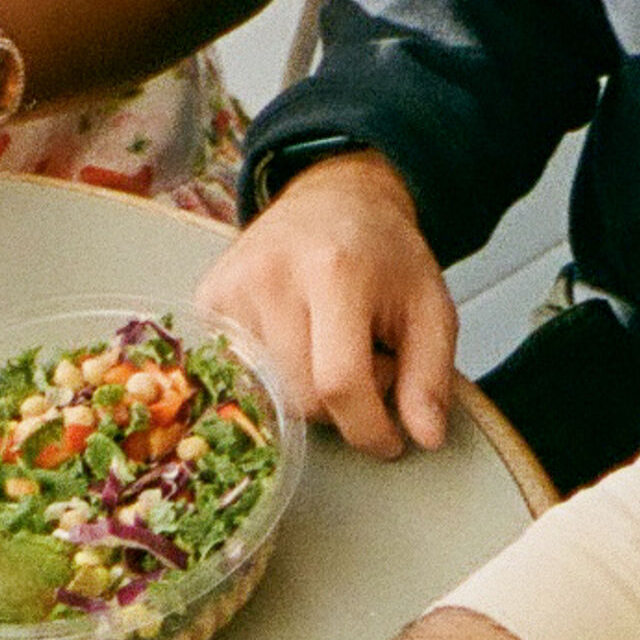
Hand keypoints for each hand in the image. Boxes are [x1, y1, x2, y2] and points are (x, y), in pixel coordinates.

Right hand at [200, 155, 456, 457]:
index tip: (390, 441)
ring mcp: (231, 289)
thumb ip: (431, 376)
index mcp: (335, 271)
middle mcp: (272, 276)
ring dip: (309, 391)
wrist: (333, 198)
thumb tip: (426, 439)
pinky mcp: (208, 302)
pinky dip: (276, 377)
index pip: (340, 383)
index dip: (368, 428)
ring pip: (271, 397)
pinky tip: (296, 341)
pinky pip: (241, 378)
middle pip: (302, 399)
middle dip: (343, 405)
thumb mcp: (430, 309)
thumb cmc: (386, 258)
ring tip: (330, 347)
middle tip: (366, 363)